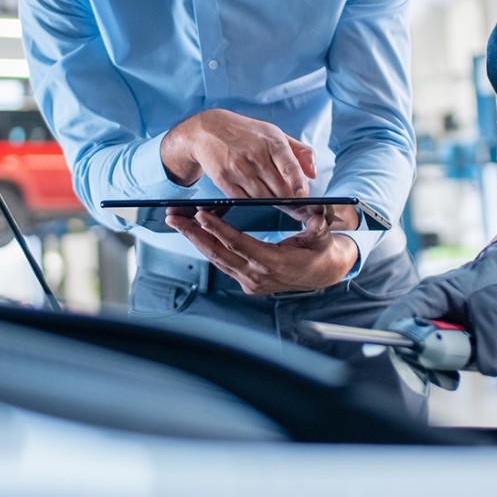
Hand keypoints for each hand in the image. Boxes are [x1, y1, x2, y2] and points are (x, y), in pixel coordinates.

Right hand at [162, 109, 316, 196]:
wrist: (208, 130)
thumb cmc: (248, 133)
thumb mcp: (275, 133)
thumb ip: (299, 152)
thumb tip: (314, 173)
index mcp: (272, 141)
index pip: (289, 165)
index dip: (298, 182)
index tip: (305, 197)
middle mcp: (255, 156)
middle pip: (278, 188)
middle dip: (293, 203)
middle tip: (304, 213)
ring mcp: (238, 169)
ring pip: (263, 197)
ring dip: (277, 206)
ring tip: (288, 211)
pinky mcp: (224, 180)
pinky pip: (245, 200)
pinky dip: (256, 204)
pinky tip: (264, 205)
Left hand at [165, 208, 356, 294]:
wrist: (323, 274)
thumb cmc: (320, 251)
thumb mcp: (322, 237)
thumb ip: (317, 225)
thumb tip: (316, 214)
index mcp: (273, 263)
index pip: (238, 243)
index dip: (218, 229)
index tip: (200, 214)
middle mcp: (257, 275)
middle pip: (218, 252)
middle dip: (193, 234)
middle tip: (173, 218)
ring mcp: (250, 281)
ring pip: (216, 259)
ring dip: (195, 240)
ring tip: (177, 222)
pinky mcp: (247, 281)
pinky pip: (222, 263)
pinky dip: (207, 246)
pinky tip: (195, 233)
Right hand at [371, 239, 496, 388]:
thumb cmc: (491, 285)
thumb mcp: (492, 313)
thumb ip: (490, 343)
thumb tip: (487, 370)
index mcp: (429, 294)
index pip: (399, 313)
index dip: (387, 332)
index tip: (379, 352)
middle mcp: (422, 306)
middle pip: (405, 336)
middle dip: (413, 359)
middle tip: (424, 378)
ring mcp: (428, 318)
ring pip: (417, 347)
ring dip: (429, 366)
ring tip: (450, 380)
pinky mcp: (437, 329)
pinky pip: (430, 349)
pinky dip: (438, 365)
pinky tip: (452, 377)